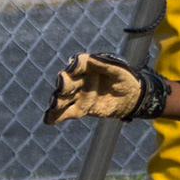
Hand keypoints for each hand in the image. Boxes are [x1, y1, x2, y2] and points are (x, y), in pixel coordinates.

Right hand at [42, 52, 170, 124]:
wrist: (131, 97)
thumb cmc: (124, 79)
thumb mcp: (119, 71)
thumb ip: (106, 65)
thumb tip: (91, 59)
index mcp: (87, 66)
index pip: (78, 64)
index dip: (75, 66)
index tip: (74, 69)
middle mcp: (78, 79)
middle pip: (68, 81)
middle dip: (64, 83)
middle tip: (62, 86)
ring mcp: (77, 94)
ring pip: (63, 97)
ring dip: (57, 100)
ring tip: (54, 104)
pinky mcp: (79, 109)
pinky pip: (66, 113)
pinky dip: (56, 116)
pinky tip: (48, 120)